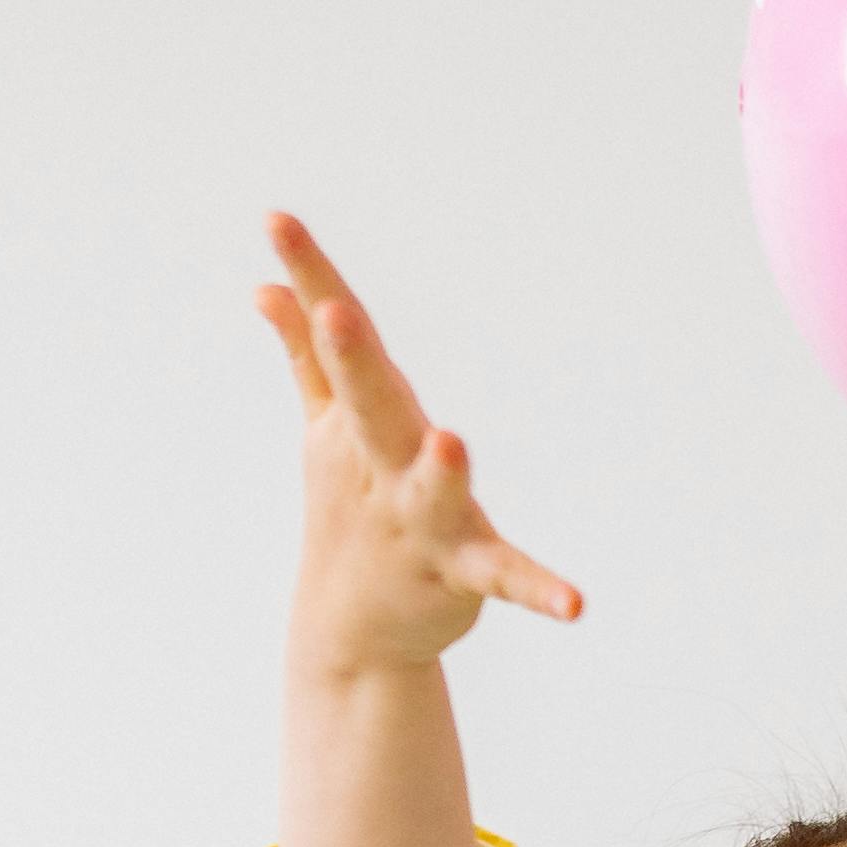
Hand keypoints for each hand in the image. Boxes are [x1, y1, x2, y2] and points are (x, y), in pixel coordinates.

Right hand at [257, 213, 582, 679]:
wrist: (352, 628)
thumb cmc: (352, 508)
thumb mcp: (327, 430)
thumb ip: (304, 357)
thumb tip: (270, 290)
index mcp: (359, 420)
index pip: (330, 341)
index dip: (308, 275)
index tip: (277, 218)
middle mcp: (383, 465)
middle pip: (367, 405)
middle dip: (349, 359)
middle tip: (333, 312)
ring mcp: (419, 521)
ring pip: (431, 492)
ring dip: (439, 472)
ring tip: (451, 443)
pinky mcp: (462, 573)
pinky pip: (504, 576)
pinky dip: (538, 589)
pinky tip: (575, 603)